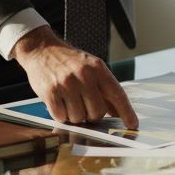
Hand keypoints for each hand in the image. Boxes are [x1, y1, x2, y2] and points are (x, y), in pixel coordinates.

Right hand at [12, 26, 138, 128]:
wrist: (42, 49)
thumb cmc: (69, 62)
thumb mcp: (91, 68)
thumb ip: (105, 89)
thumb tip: (118, 113)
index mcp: (98, 68)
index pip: (117, 93)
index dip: (126, 111)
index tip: (132, 124)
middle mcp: (84, 75)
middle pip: (97, 112)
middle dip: (92, 115)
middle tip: (84, 106)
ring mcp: (66, 84)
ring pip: (78, 117)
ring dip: (74, 115)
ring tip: (69, 101)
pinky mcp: (50, 92)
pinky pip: (61, 117)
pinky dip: (60, 115)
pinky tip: (59, 103)